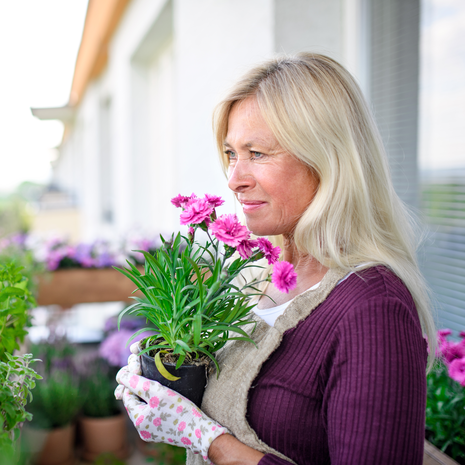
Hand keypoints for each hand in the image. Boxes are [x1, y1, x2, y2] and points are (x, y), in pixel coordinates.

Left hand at [115, 346, 228, 462]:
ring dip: (146, 392)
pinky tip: (162, 392)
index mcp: (138, 420)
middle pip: (134, 401)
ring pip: (144, 406)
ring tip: (152, 378)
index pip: (127, 394)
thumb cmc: (180, 411)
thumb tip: (120, 375)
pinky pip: (153, 412)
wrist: (201, 432)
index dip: (131, 378)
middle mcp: (142, 428)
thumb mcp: (157, 392)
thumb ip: (137, 383)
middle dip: (137, 384)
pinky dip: (154, 400)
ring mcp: (153, 430)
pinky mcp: (164, 429)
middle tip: (142, 368)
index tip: (139, 365)